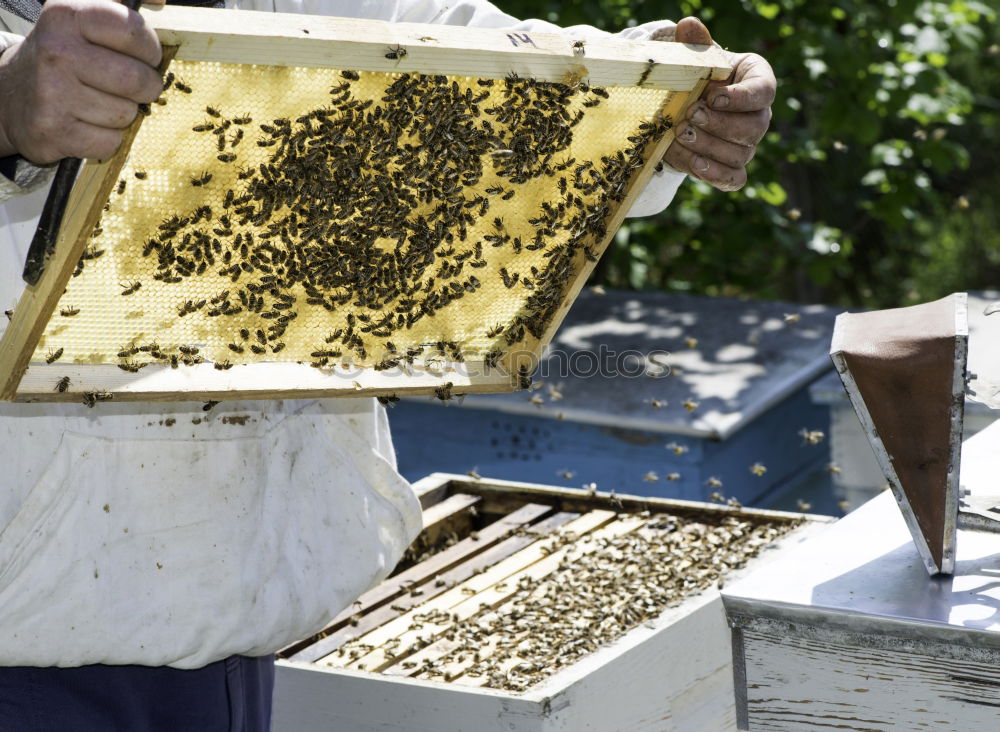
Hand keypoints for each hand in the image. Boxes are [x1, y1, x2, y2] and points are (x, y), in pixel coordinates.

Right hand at [0, 0, 162, 163]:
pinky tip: (89, 124)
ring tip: (100, 103)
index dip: (151, 50)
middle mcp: (56, 51)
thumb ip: (119, 6)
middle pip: (136, 79)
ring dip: (123, 113)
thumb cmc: (62, 57)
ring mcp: (52, 93)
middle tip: (131, 87)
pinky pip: (110, 141)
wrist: (11, 97)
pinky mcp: (54, 131)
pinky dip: (108, 138)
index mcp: (66, 16)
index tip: (146, 57)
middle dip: (144, 87)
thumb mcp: (81, 20)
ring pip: (126, 113)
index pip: (133, 30)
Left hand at [656, 17, 774, 191]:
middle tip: (690, 116)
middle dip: (720, 124)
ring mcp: (746, 144)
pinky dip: (715, 174)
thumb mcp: (695, 58)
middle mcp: (759, 115)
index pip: (764, 91)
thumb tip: (689, 25)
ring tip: (681, 135)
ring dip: (708, 147)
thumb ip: (695, 43)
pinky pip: (734, 179)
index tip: (713, 97)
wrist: (681, 106)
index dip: (741, 98)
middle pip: (754, 128)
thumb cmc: (695, 77)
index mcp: (757, 80)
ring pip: (740, 154)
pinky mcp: (731, 167)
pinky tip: (694, 164)